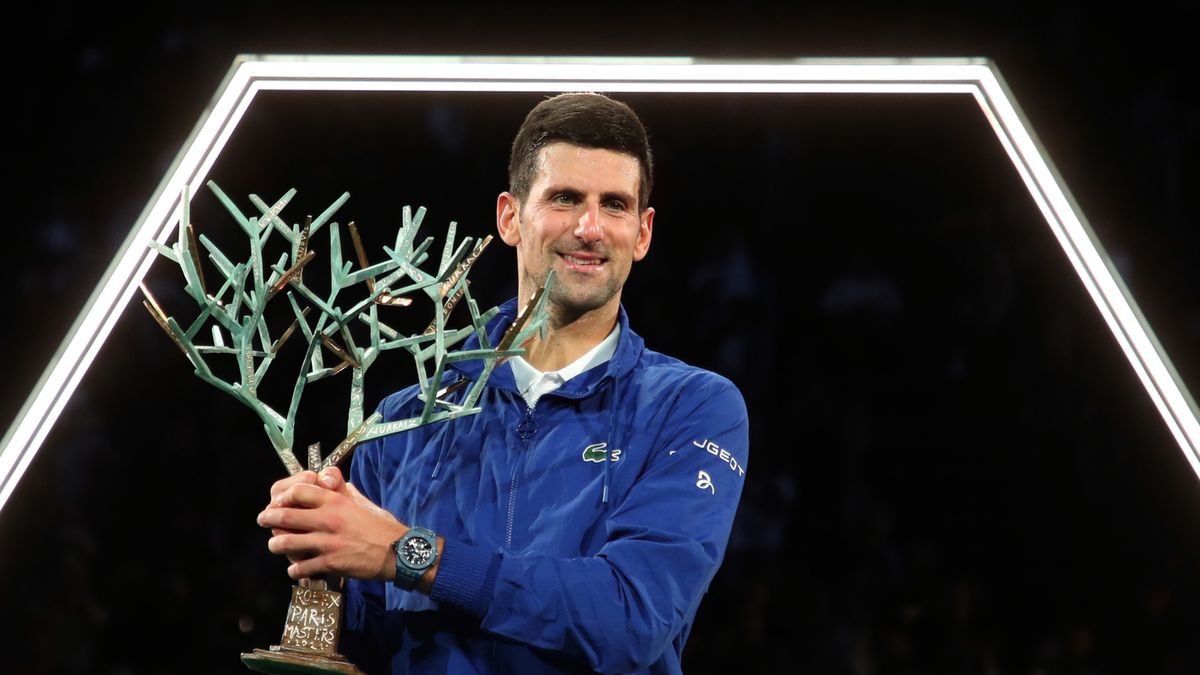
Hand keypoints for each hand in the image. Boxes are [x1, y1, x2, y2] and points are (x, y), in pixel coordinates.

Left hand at [257, 467, 406, 581]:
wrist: (398, 551)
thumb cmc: (380, 526)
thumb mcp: (361, 501)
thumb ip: (341, 492)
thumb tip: (325, 484)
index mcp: (336, 501)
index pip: (299, 491)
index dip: (284, 495)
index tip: (279, 501)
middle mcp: (329, 519)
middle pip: (285, 516)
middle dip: (268, 518)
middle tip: (263, 520)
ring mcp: (328, 543)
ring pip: (287, 543)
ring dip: (276, 544)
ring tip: (274, 545)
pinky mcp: (330, 563)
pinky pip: (301, 567)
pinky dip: (294, 569)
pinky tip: (295, 569)